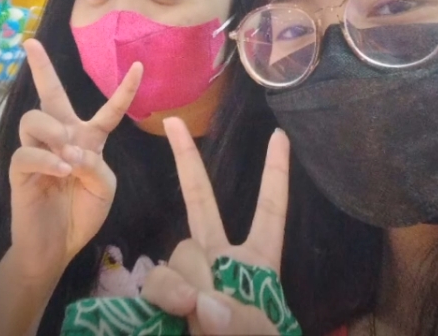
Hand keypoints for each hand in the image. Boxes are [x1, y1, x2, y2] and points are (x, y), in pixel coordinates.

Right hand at [8, 39, 141, 279]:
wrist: (57, 245)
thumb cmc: (83, 211)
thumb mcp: (105, 187)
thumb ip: (96, 165)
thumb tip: (70, 152)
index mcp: (89, 138)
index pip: (109, 110)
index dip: (125, 89)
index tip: (140, 65)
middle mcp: (62, 136)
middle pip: (50, 94)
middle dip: (41, 67)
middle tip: (31, 43)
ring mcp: (38, 150)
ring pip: (34, 117)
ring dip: (53, 132)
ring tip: (66, 156)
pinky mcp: (21, 170)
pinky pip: (27, 151)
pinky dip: (46, 159)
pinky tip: (60, 171)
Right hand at [142, 117, 289, 334]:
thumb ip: (242, 321)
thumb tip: (202, 302)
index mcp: (259, 263)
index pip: (270, 210)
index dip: (275, 174)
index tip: (280, 136)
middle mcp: (221, 262)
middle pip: (202, 202)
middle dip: (187, 161)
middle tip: (171, 122)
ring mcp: (190, 280)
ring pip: (179, 251)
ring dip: (185, 277)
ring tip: (195, 315)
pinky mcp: (164, 301)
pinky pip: (156, 281)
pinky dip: (163, 293)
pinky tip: (174, 310)